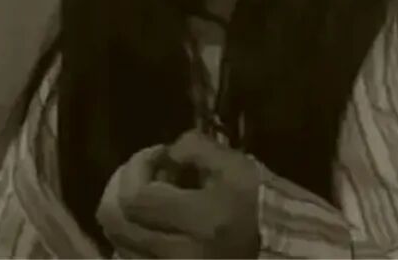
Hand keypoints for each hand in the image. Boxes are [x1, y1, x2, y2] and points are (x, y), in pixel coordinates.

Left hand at [105, 130, 261, 257]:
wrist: (280, 249)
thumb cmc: (260, 204)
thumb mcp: (236, 166)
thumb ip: (197, 148)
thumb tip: (166, 153)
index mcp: (201, 221)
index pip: (137, 198)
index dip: (136, 168)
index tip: (156, 154)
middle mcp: (180, 255)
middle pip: (117, 223)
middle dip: (118, 188)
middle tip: (139, 171)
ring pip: (119, 245)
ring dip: (121, 213)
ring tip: (143, 195)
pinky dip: (129, 239)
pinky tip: (145, 222)